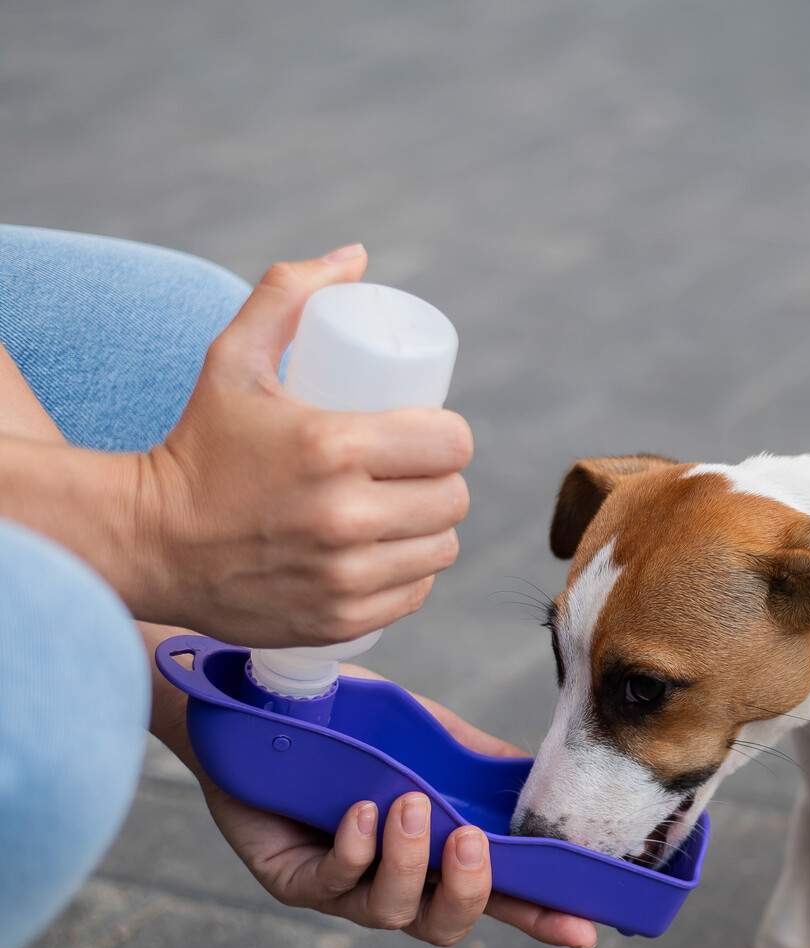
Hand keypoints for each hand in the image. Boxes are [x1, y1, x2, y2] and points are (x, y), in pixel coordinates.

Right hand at [129, 245, 472, 645]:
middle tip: (413, 472)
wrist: (147, 540)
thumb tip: (355, 257)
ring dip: (433, 528)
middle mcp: (345, 517)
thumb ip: (287, 296)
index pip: (451, 442)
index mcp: (333, 448)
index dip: (448, 436)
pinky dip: (412, 575)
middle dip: (440, 480)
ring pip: (441, 547)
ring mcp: (345, 575)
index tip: (427, 434)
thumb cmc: (197, 445)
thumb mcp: (233, 360)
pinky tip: (394, 556)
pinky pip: (417, 593)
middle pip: (453, 497)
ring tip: (405, 512)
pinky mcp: (340, 619)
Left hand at [178, 663, 596, 947]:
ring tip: (409, 804)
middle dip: (467, 891)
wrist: (260, 706)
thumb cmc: (349, 725)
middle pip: (444, 926)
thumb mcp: (429, 736)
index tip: (583, 928)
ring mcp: (343, 889)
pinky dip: (356, 849)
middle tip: (468, 839)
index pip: (498, 896)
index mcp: (436, 856)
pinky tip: (359, 811)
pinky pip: (333, 885)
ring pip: (392, 911)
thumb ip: (482, 762)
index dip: (540, 917)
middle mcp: (394, 882)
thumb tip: (547, 776)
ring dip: (409, 861)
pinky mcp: (292, 881)